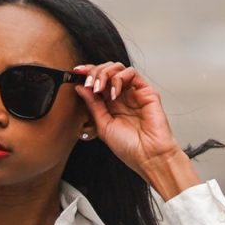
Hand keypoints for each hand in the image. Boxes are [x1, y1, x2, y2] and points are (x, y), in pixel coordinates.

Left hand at [74, 62, 199, 199]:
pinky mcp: (146, 91)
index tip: (76, 72)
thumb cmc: (129, 147)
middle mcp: (122, 96)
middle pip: (107, 70)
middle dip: (95, 72)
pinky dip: (119, 78)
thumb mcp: (103, 126)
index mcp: (110, 104)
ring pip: (118, 68)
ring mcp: (134, 92)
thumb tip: (80, 88)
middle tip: (90, 84)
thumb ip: (92, 105)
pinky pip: (131, 73)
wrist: (148, 156)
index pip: (98, 81)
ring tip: (100, 88)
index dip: (87, 73)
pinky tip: (114, 92)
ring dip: (105, 73)